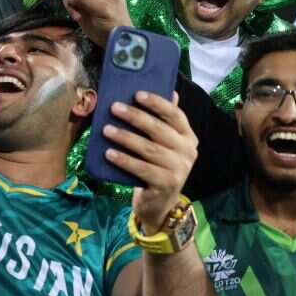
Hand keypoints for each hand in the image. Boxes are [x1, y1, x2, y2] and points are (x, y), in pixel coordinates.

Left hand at [103, 91, 198, 232]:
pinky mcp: (166, 184)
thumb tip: (170, 91)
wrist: (160, 204)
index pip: (175, 115)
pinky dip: (124, 160)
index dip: (157, 103)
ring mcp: (179, 169)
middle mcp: (188, 152)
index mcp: (189, 137)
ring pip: (148, 149)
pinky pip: (141, 169)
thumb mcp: (165, 144)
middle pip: (159, 130)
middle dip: (135, 117)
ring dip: (125, 137)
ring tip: (106, 129)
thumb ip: (165, 121)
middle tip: (114, 108)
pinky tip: (109, 153)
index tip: (137, 94)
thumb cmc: (158, 166)